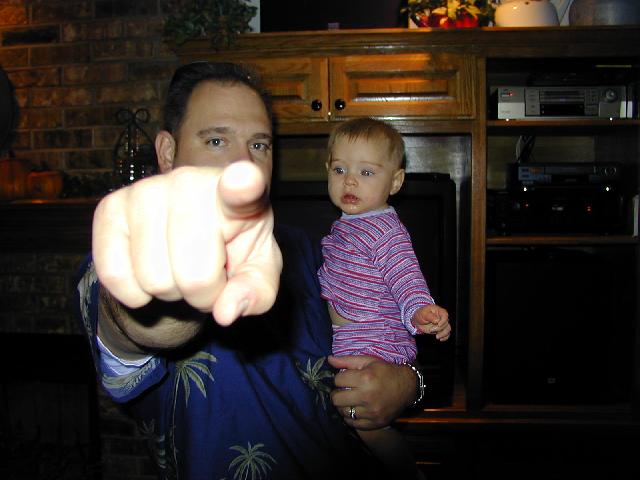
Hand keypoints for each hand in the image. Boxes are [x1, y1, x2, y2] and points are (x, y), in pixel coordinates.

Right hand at [92, 161, 282, 326]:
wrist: (191, 237)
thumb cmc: (233, 250)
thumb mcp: (258, 272)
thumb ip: (256, 292)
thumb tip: (226, 312)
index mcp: (241, 196)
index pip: (243, 188)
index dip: (243, 186)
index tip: (246, 179)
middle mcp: (191, 183)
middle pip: (195, 276)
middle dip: (202, 294)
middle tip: (207, 275)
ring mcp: (147, 190)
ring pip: (154, 280)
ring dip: (169, 293)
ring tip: (180, 267)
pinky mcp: (111, 206)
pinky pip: (113, 274)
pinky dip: (132, 293)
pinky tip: (148, 272)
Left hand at [328, 355, 415, 430]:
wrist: (408, 387)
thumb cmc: (386, 371)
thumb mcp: (369, 361)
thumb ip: (347, 361)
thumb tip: (329, 359)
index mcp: (365, 378)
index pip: (337, 380)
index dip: (339, 378)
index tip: (345, 378)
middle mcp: (367, 396)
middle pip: (336, 399)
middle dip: (337, 393)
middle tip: (343, 391)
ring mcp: (371, 412)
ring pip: (343, 412)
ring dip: (344, 406)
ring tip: (350, 400)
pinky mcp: (375, 423)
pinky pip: (353, 424)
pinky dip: (351, 418)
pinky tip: (356, 409)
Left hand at [411, 304, 450, 340]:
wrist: (417, 320)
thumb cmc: (421, 314)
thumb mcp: (424, 313)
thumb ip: (430, 316)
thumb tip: (437, 321)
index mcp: (439, 311)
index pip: (445, 315)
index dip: (443, 321)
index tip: (438, 325)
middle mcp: (442, 318)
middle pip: (446, 324)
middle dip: (439, 328)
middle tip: (431, 330)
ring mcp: (442, 324)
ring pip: (447, 329)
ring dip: (443, 334)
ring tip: (437, 336)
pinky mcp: (441, 330)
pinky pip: (446, 334)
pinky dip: (445, 337)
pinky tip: (440, 339)